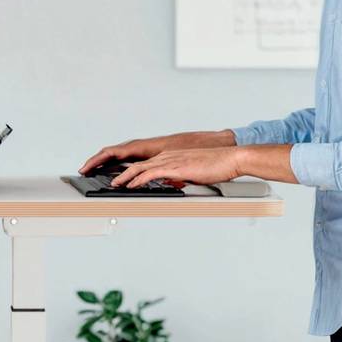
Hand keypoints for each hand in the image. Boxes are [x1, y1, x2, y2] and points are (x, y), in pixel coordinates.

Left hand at [113, 144, 247, 189]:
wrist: (229, 159)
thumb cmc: (216, 166)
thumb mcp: (193, 173)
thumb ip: (180, 178)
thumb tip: (173, 185)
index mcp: (171, 156)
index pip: (144, 164)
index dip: (129, 171)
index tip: (120, 178)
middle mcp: (167, 156)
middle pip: (136, 164)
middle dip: (120, 173)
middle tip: (112, 182)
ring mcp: (170, 161)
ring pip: (139, 168)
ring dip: (124, 177)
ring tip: (114, 185)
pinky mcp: (175, 167)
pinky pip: (150, 174)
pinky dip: (137, 180)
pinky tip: (130, 185)